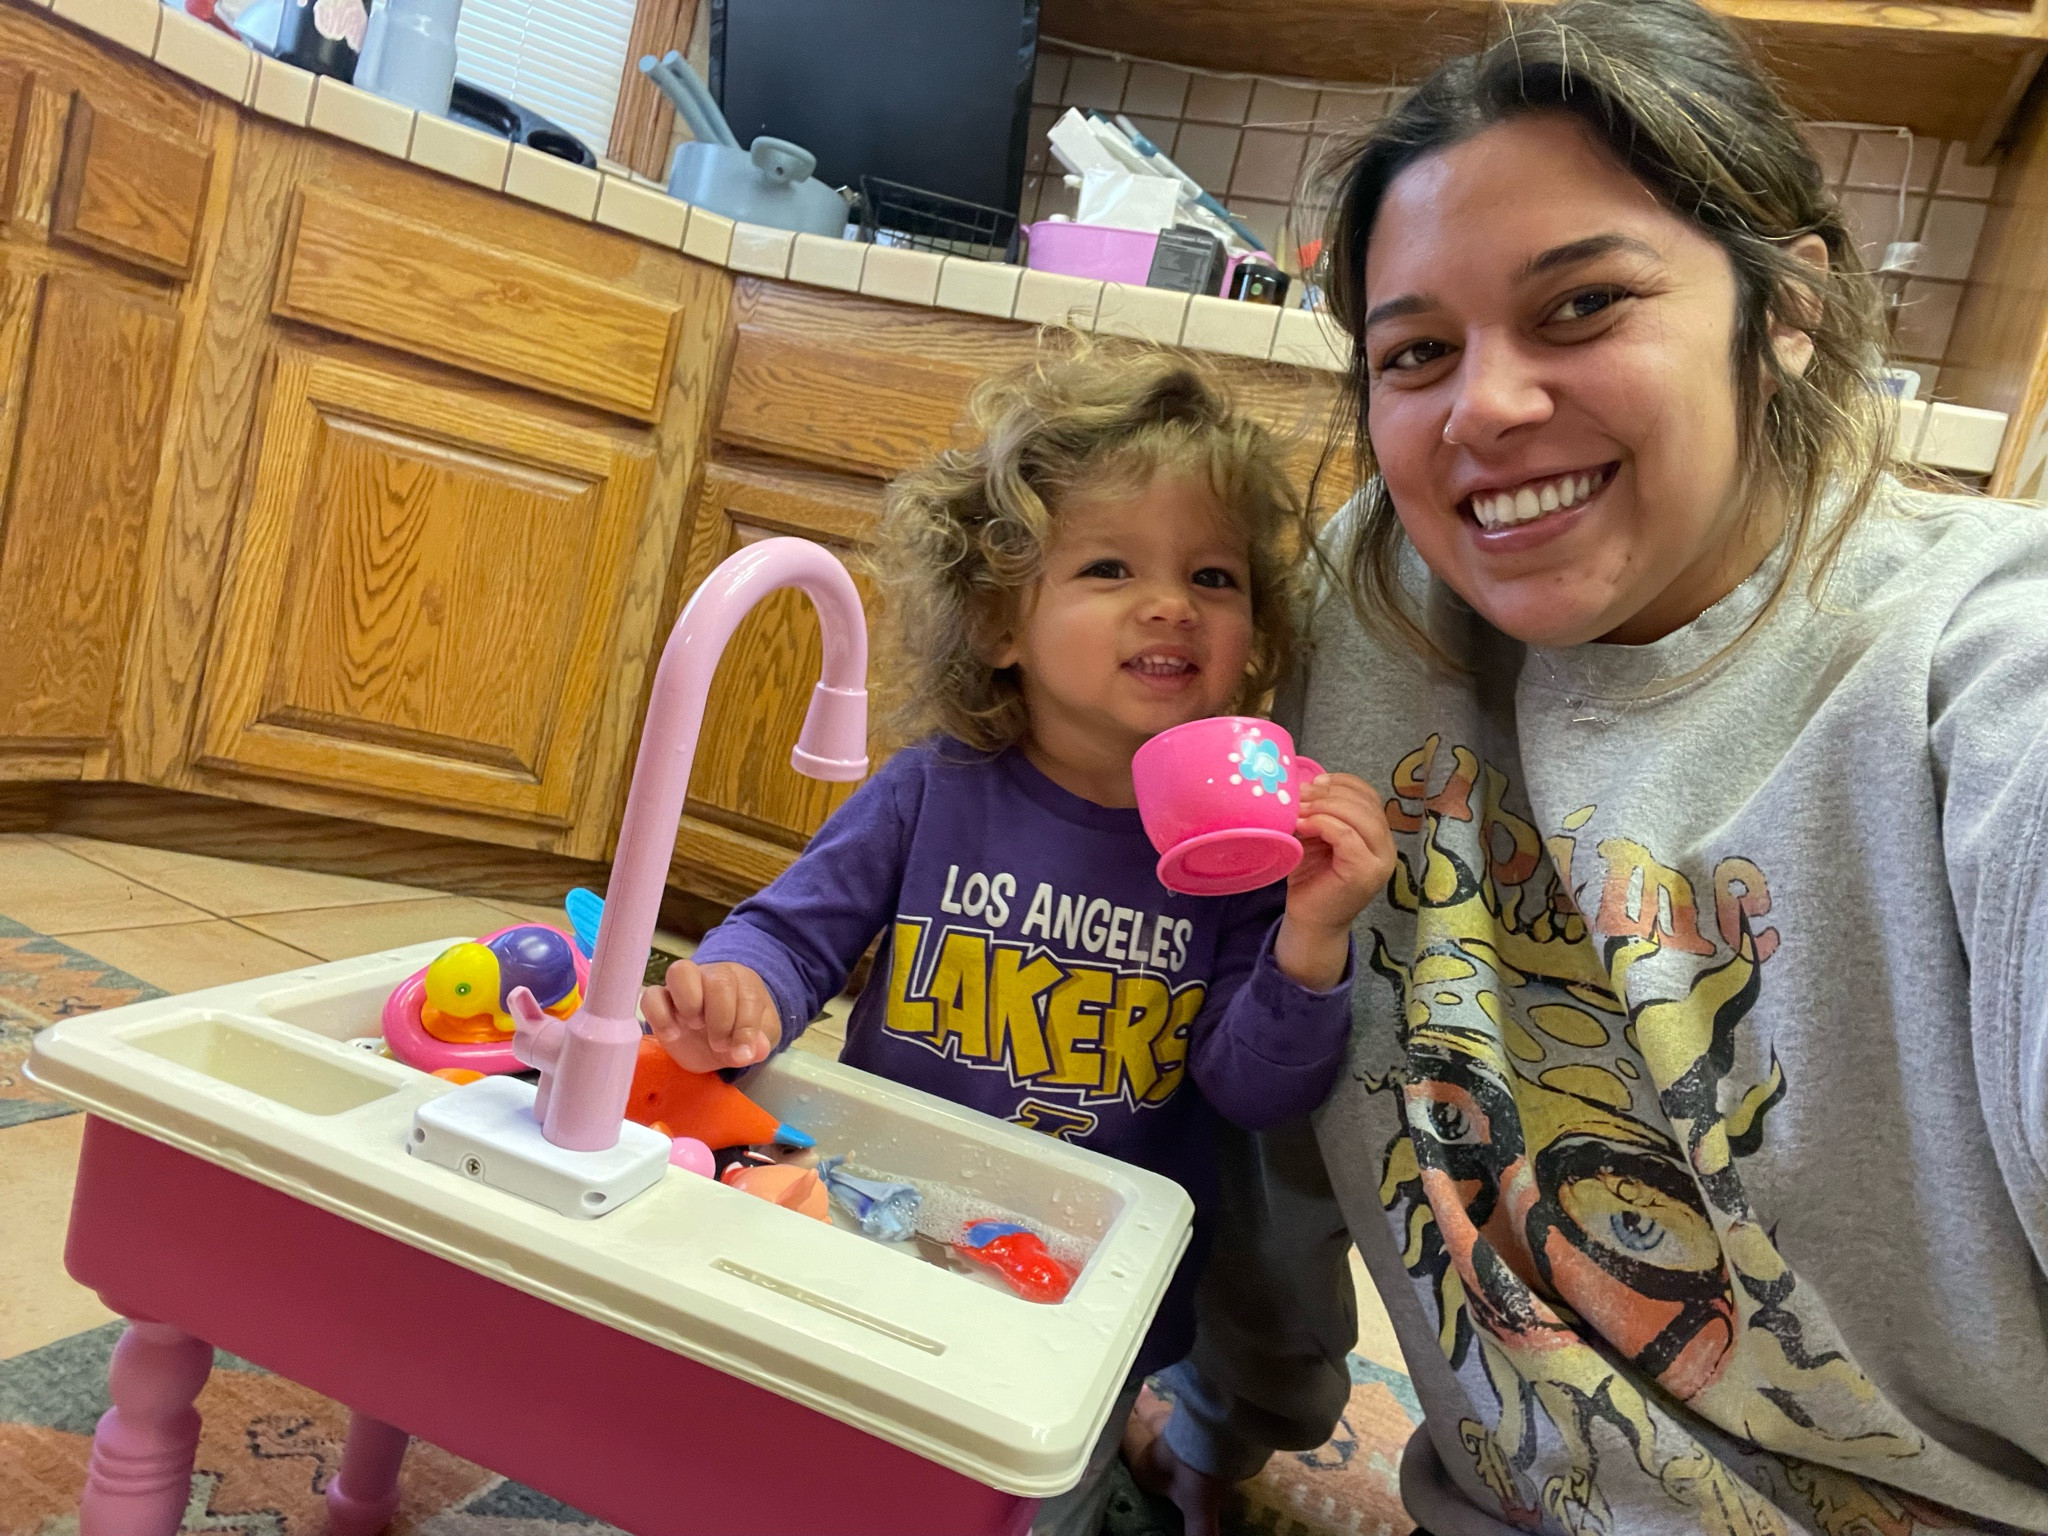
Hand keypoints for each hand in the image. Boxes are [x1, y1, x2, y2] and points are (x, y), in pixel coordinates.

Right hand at [642, 959, 778, 1073]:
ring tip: (695, 1027)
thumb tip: (756, 1050)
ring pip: (680, 972)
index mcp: (742, 981)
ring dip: (690, 1003)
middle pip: (718, 980)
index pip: (748, 993)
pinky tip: (673, 1035)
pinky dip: (660, 1016)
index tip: (743, 1053)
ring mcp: (682, 985)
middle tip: (720, 1044)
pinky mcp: (658, 1000)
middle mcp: (712, 975)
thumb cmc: (738, 1031)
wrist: (716, 1040)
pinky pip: (651, 996)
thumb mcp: (757, 1039)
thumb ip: (759, 1042)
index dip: (746, 1026)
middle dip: (722, 1019)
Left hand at [1276, 772, 1394, 989]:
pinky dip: (1322, 823)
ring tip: (1297, 808)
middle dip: (1328, 793)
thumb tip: (1304, 782)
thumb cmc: (1312, 879)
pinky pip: (1347, 835)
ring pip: (1358, 816)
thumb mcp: (1318, 837)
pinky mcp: (1366, 872)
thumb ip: (1321, 812)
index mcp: (1379, 835)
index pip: (1369, 795)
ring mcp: (1381, 861)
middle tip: (1298, 795)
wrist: (1310, 921)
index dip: (1341, 783)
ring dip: (1323, 806)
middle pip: (1365, 803)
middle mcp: (1387, 847)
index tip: (1312, 782)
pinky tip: (1302, 824)